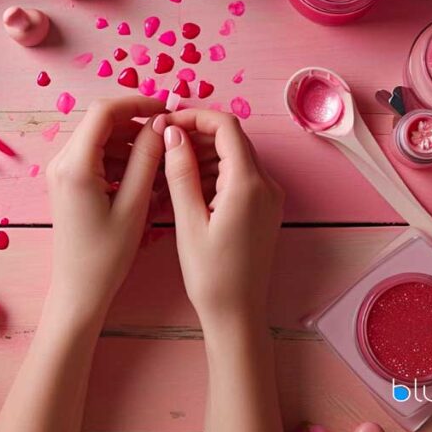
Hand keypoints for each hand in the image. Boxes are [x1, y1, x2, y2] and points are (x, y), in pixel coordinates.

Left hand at [46, 97, 165, 319]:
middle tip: (167, 138)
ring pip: (99, 138)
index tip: (166, 110)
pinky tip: (141, 177)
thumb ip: (147, 160)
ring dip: (129, 143)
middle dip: (135, 124)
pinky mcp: (67, 182)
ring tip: (158, 163)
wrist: (79, 290)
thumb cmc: (107, 255)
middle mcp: (61, 161)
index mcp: (75, 165)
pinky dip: (119, 158)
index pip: (104, 111)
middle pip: (101, 122)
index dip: (137, 103)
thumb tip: (160, 125)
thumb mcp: (134, 205)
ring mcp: (61, 171)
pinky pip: (95, 156)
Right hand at [154, 110, 283, 324]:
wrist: (238, 315)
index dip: (194, 117)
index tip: (166, 124)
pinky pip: (240, 177)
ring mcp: (269, 197)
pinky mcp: (265, 209)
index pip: (226, 126)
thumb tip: (172, 133)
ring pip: (235, 157)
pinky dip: (215, 173)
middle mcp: (267, 185)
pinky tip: (188, 188)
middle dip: (197, 135)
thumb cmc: (211, 275)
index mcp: (248, 184)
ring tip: (169, 169)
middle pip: (232, 139)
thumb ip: (181, 172)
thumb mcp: (188, 221)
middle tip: (161, 145)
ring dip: (204, 154)